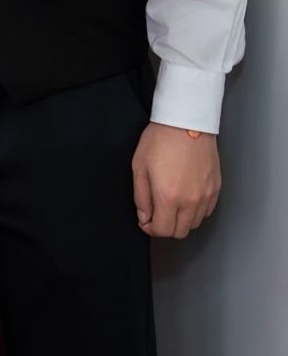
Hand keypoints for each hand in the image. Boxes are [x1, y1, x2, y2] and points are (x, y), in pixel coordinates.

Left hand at [132, 122, 220, 238]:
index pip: (162, 230)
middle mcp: (190, 200)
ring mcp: (206, 194)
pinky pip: (207, 211)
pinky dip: (195, 212)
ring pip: (194, 224)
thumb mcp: (139, 168)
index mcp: (168, 196)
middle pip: (180, 232)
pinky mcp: (216, 188)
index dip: (150, 229)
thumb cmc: (160, 141)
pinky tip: (185, 200)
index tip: (145, 221)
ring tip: (170, 206)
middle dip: (165, 227)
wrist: (186, 123)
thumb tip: (144, 216)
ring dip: (180, 221)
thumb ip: (141, 197)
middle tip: (155, 215)